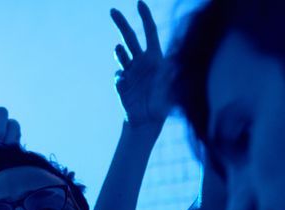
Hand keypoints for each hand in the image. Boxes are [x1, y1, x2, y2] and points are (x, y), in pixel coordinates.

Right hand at [111, 3, 169, 131]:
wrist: (147, 122)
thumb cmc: (163, 105)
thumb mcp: (170, 88)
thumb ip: (169, 75)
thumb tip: (172, 63)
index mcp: (155, 58)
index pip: (150, 32)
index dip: (145, 17)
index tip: (139, 3)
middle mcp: (141, 62)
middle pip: (130, 37)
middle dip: (122, 23)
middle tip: (112, 10)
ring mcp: (130, 71)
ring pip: (121, 54)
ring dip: (119, 51)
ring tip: (119, 49)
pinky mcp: (121, 82)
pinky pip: (118, 74)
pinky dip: (120, 77)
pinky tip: (125, 85)